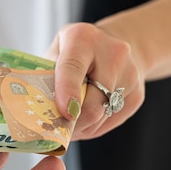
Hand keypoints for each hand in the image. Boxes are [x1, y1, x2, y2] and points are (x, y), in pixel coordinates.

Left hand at [46, 22, 144, 139]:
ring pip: (101, 117)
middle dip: (71, 122)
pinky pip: (110, 122)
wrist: (118, 44)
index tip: (63, 113)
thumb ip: (47, 75)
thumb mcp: (56, 51)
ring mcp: (129, 75)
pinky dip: (93, 127)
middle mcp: (112, 54)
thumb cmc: (76, 51)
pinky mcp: (137, 95)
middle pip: (93, 102)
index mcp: (83, 39)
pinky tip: (83, 120)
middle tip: (54, 131)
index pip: (73, 67)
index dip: (67, 92)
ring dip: (80, 128)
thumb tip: (32, 109)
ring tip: (66, 126)